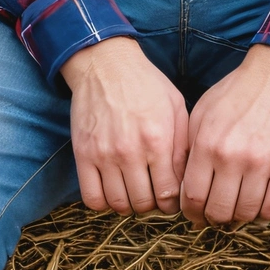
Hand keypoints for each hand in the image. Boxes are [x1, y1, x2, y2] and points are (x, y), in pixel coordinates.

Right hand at [60, 36, 188, 216]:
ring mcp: (104, 155)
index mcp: (157, 140)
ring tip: (132, 191)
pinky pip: (91, 197)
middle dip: (152, 204)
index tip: (171, 198)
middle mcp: (130, 151)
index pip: (169, 193)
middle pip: (143, 203)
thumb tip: (186, 179)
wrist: (106, 64)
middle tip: (152, 193)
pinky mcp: (83, 155)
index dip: (173, 203)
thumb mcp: (175, 107)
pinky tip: (111, 189)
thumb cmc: (146, 84)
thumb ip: (183, 144)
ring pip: (118, 204)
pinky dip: (103, 202)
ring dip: (128, 204)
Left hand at [179, 44, 269, 229]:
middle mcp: (233, 156)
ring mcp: (262, 162)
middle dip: (214, 218)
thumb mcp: (201, 112)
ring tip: (237, 208)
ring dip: (240, 217)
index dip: (192, 213)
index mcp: (207, 143)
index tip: (195, 214)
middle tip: (216, 214)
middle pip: (219, 211)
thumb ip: (189, 147)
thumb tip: (181, 184)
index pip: (193, 197)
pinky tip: (259, 206)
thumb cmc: (236, 93)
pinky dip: (264, 214)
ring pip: (246, 213)